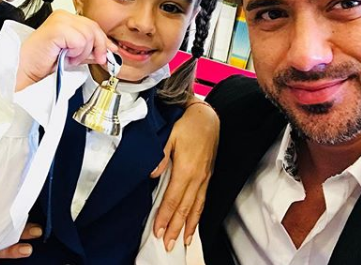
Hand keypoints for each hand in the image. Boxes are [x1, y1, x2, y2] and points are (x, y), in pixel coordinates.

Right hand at [16, 10, 118, 89]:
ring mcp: (59, 20)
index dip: (103, 39)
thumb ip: (89, 49)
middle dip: (99, 47)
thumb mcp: (73, 54)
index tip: (111, 50)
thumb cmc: (43, 62)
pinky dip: (76, 53)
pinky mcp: (57, 29)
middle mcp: (63, 16)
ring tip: (69, 58)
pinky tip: (65, 56)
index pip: (92, 25)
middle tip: (96, 59)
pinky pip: (80, 41)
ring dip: (82, 53)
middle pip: (94, 28)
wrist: (27, 70)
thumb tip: (106, 50)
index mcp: (66, 18)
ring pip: (88, 35)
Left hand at [151, 101, 218, 249]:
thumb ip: (160, 155)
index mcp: (186, 169)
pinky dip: (198, 215)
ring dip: (188, 226)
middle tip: (167, 245)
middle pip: (185, 208)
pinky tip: (194, 224)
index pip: (173, 199)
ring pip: (196, 207)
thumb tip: (152, 174)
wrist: (207, 117)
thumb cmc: (186, 124)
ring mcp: (205, 178)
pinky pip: (203, 200)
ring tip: (182, 242)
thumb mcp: (169, 135)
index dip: (165, 216)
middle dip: (175, 228)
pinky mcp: (208, 176)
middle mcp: (197, 177)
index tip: (157, 231)